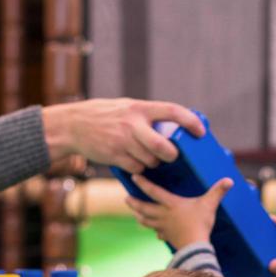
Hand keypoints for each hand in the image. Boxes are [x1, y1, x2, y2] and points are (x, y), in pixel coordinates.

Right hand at [41, 98, 204, 172]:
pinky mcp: (115, 156)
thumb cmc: (106, 115)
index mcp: (140, 108)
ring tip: (146, 156)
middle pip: (162, 146)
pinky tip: (132, 161)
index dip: (190, 122)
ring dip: (153, 163)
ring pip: (150, 160)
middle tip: (172, 156)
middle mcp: (133, 124)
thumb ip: (148, 116)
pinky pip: (137, 168)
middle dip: (171, 155)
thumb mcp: (128, 107)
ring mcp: (123, 141)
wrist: (74, 125)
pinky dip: (139, 168)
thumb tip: (174, 125)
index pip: (172, 112)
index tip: (201, 131)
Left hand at [126, 175, 230, 249]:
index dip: (143, 184)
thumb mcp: (209, 205)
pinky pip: (158, 233)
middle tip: (127, 199)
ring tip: (136, 213)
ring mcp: (164, 227)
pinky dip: (155, 231)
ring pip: (147, 221)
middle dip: (134, 203)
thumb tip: (230, 180)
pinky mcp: (167, 237)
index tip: (133, 178)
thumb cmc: (200, 224)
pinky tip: (156, 232)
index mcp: (171, 204)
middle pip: (144, 208)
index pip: (153, 192)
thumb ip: (218, 192)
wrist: (195, 247)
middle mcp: (163, 215)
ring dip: (140, 216)